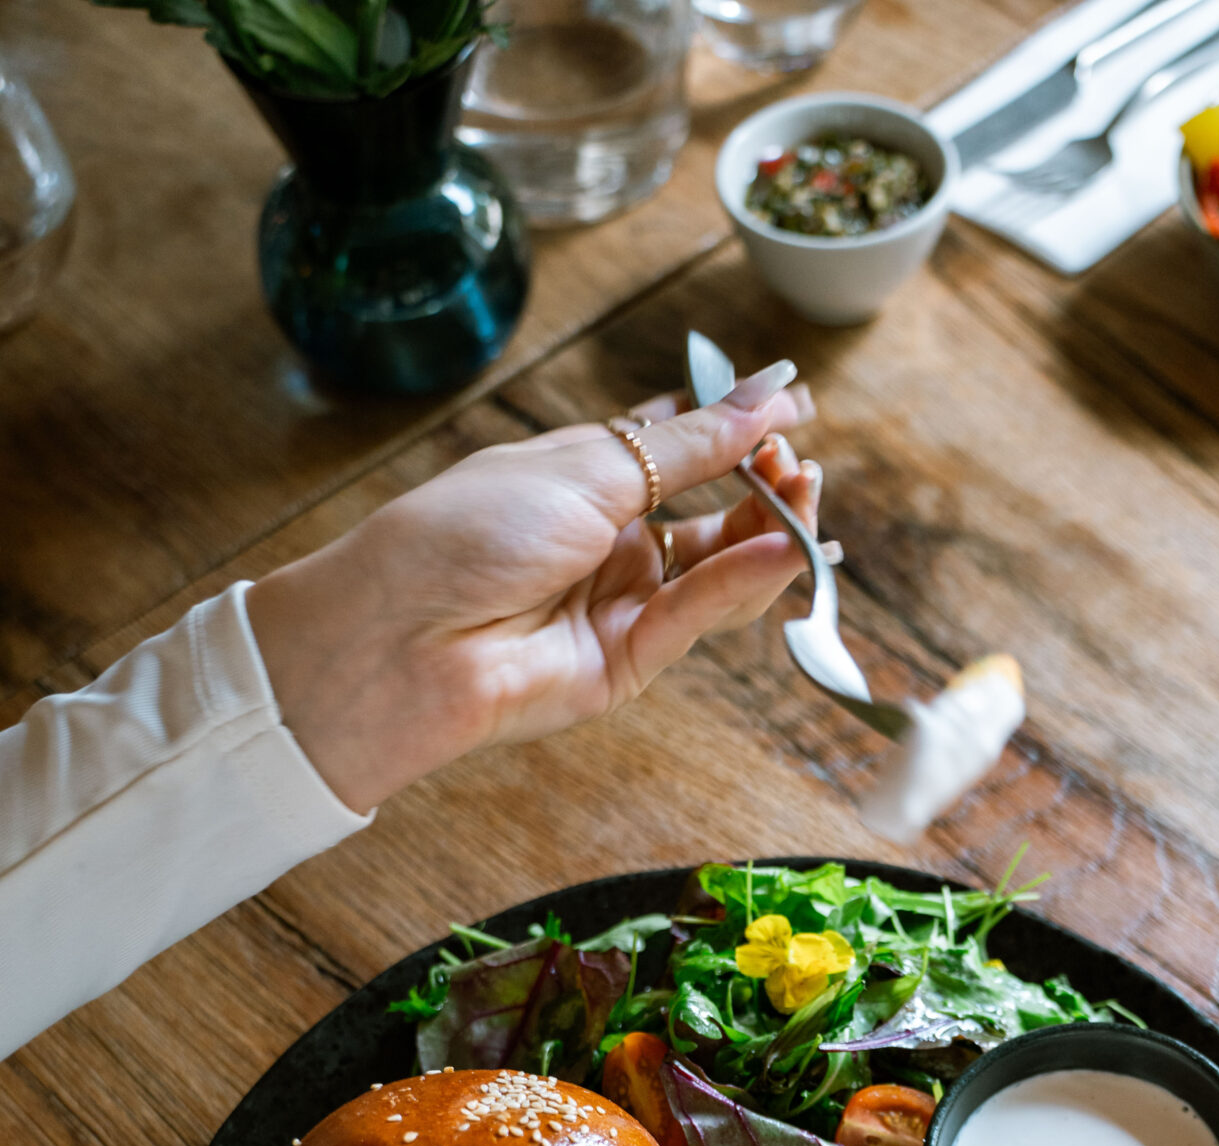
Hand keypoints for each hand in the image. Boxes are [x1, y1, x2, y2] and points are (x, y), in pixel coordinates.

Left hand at [247, 361, 818, 812]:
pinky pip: (697, 617)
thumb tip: (763, 396)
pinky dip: (743, 582)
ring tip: (803, 497)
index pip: (682, 453)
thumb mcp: (585, 468)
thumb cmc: (467, 532)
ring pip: (717, 571)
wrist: (403, 634)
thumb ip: (686, 447)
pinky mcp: (628, 664)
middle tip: (799, 461)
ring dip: (767, 533)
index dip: (738, 432)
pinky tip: (782, 549)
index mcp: (584, 480)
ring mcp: (621, 604)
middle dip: (763, 486)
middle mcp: (608, 542)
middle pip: (712, 516)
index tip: (791, 406)